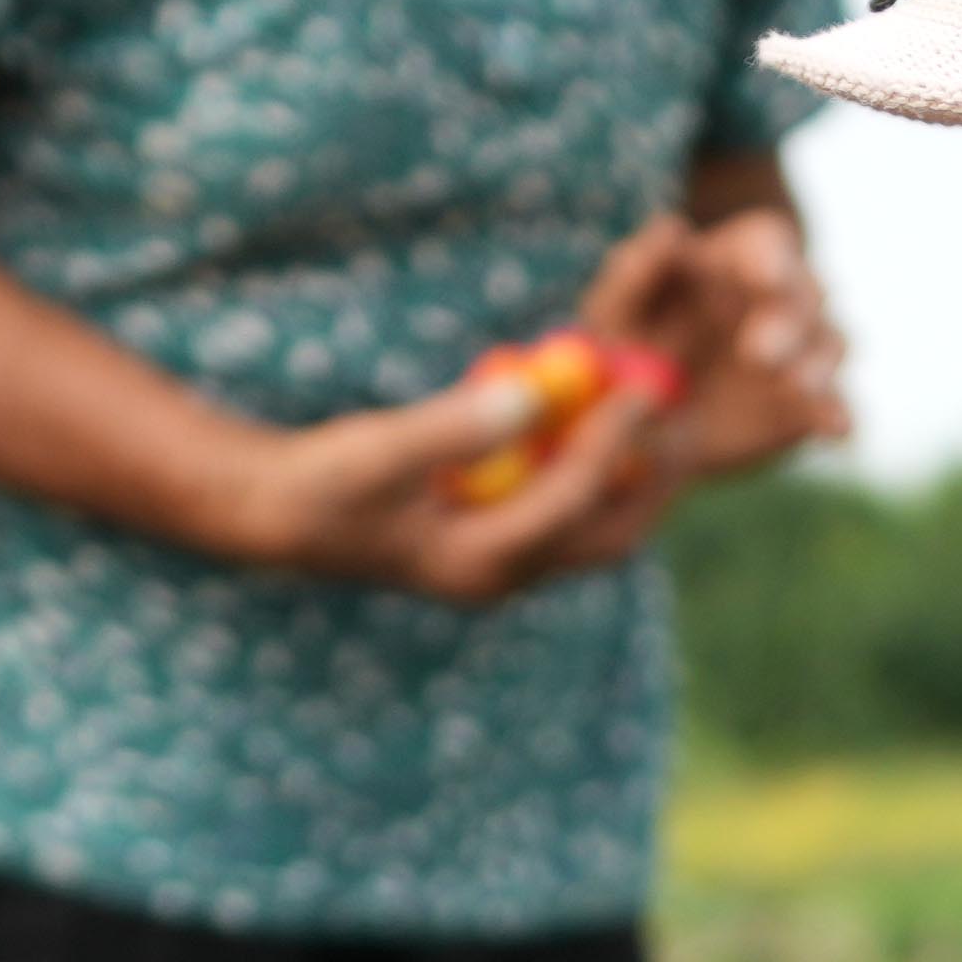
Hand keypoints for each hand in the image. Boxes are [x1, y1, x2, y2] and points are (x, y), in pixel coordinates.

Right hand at [210, 348, 689, 600]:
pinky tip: (606, 409)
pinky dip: (594, 462)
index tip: (640, 386)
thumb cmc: (321, 481)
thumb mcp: (377, 450)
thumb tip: (528, 394)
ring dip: (632, 471)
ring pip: (595, 525)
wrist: (279, 512)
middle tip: (681, 412)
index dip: (610, 442)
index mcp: (477, 565)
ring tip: (661, 406)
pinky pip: (568, 504)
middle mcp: (501, 575)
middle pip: (608, 536)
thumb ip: (452, 428)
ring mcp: (502, 561)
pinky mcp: (496, 535)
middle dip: (651, 478)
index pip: (569, 506)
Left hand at [636, 205, 850, 481]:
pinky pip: (832, 407)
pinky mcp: (807, 406)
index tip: (766, 276)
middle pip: (807, 294)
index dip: (772, 256)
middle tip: (759, 352)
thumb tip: (674, 228)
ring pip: (831, 344)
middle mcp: (779, 301)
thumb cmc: (627, 344)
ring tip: (798, 387)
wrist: (639, 422)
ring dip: (820, 364)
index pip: (769, 244)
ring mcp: (799, 354)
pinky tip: (838, 430)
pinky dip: (840, 416)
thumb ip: (637, 268)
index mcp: (737, 262)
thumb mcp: (615, 306)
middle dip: (790, 320)